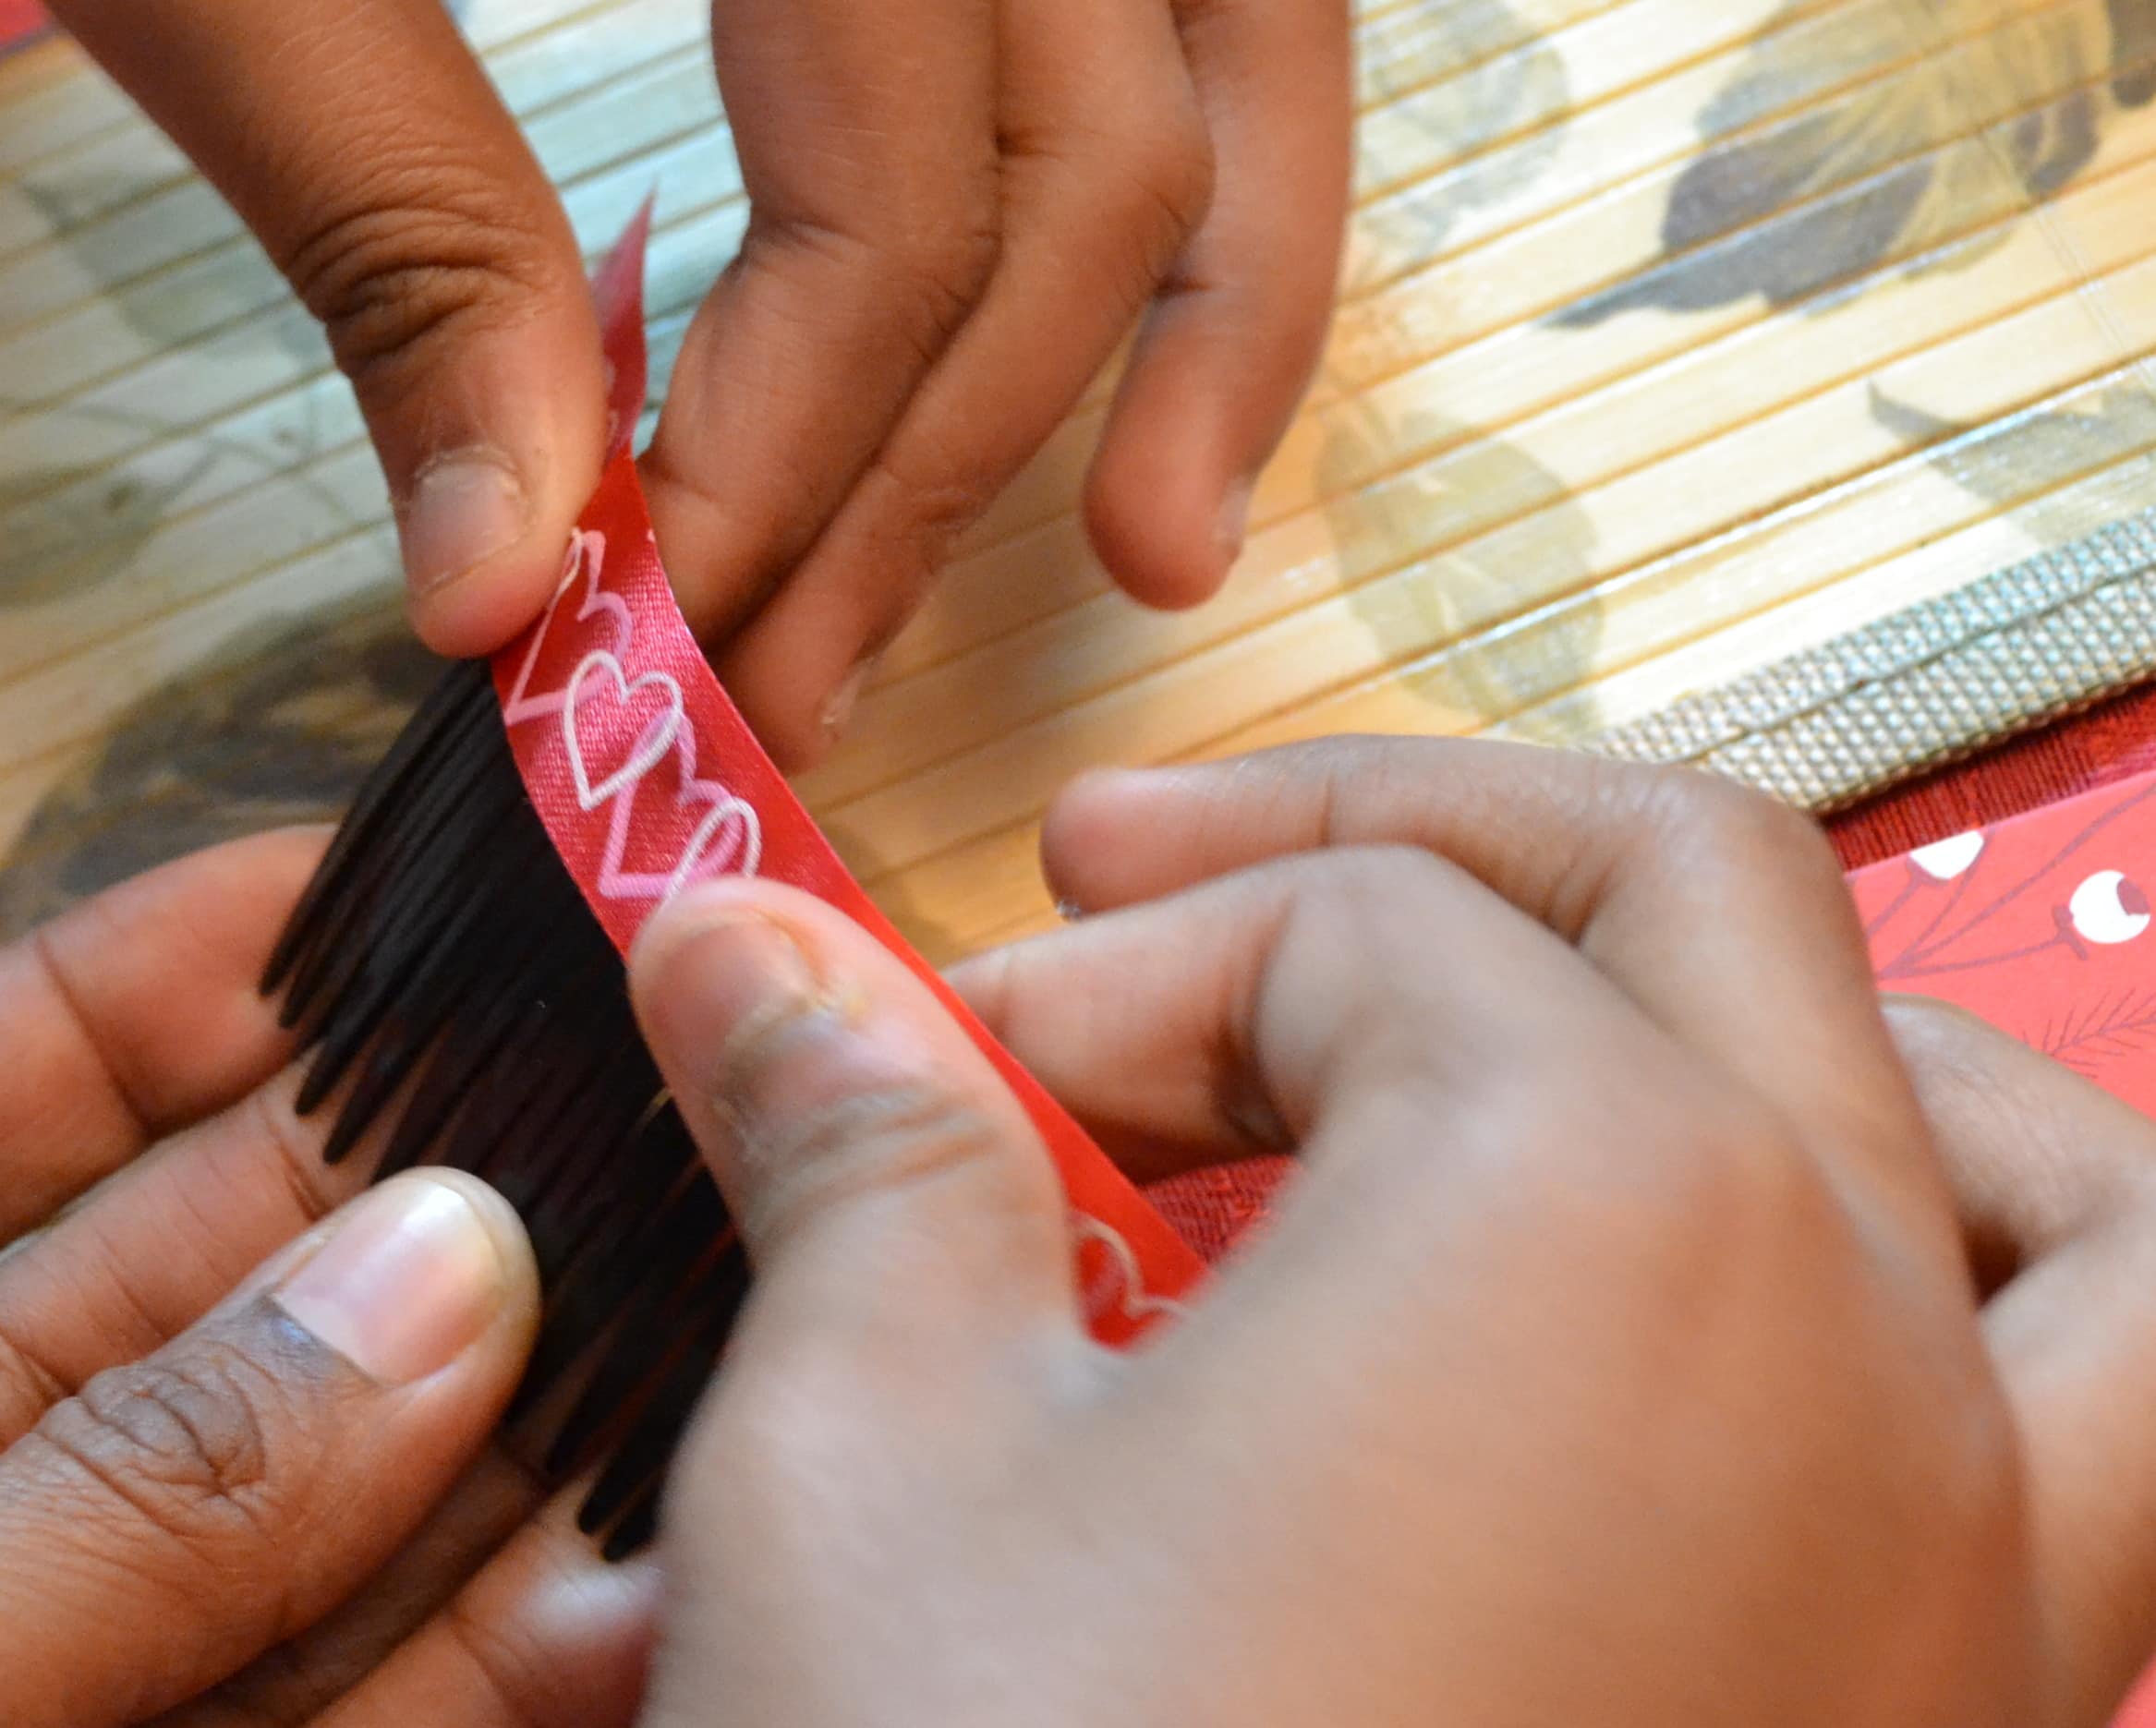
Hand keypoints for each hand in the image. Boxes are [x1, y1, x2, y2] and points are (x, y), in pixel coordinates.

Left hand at [0, 833, 653, 1727]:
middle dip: (442, 1197)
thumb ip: (144, 1478)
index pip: (20, 1103)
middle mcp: (9, 1488)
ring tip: (709, 1322)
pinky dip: (519, 1652)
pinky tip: (639, 1584)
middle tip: (651, 1104)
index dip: (183, 979)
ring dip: (531, 1422)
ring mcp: (122, 1654)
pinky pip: (390, 1706)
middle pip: (241, 1284)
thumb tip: (450, 1268)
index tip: (397, 896)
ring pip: (350, 1493)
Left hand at [49, 0, 1351, 765]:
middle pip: (1084, 160)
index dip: (803, 451)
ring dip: (1208, 324)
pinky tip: (1163, 331)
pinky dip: (1208, 157)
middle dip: (941, 461)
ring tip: (1146, 559)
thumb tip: (507, 570)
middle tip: (807, 679)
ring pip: (1234, 51)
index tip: (668, 631)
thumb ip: (385, 209)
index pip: (901, 187)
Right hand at [624, 738, 2155, 1726]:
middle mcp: (1867, 1343)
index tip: (922, 1078)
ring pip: (2045, 1166)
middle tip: (1167, 875)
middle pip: (1678, 900)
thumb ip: (860, 1138)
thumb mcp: (874, 1457)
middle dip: (1402, 839)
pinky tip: (1755, 1326)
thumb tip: (747, 950)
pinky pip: (2103, 1443)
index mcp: (1609, 1203)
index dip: (1091, 982)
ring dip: (1818, 1036)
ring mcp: (1980, 1560)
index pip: (1327, 936)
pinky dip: (1974, 1306)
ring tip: (1593, 1010)